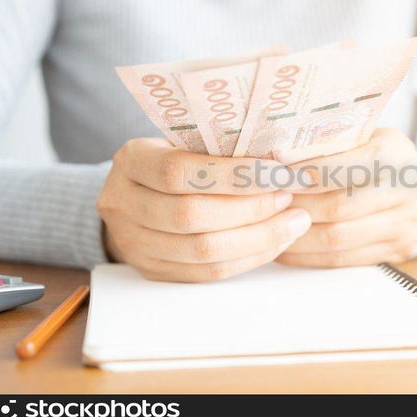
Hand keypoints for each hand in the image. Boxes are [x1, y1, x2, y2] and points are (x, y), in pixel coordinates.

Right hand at [97, 138, 311, 281]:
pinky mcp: (154, 272)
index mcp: (131, 161)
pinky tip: (276, 242)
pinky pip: (207, 273)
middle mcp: (122, 204)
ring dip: (258, 238)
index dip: (233, 175)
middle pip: (191, 215)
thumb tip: (280, 156)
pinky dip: (248, 258)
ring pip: (202, 251)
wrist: (135, 198)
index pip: (179, 171)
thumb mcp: (185, 143)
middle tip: (291, 198)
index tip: (277, 173)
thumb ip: (219, 149)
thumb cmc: (176, 162)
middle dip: (251, 209)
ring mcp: (134, 244)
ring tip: (294, 223)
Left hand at [277, 128, 416, 267]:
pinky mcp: (395, 252)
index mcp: (396, 154)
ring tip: (271, 226)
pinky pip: (341, 260)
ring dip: (297, 235)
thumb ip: (331, 145)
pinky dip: (308, 255)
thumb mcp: (364, 138)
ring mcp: (404, 225)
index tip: (276, 174)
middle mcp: (407, 191)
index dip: (308, 173)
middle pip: (339, 206)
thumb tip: (277, 156)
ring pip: (337, 238)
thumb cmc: (378, 158)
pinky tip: (287, 246)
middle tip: (266, 204)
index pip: (347, 167)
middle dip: (296, 206)